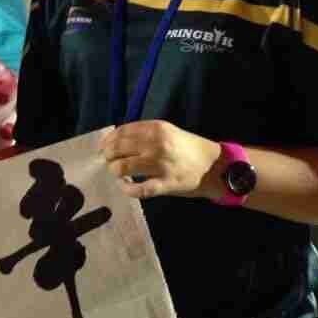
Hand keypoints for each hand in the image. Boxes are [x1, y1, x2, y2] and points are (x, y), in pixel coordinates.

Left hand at [100, 121, 220, 199]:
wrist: (214, 166)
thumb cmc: (189, 147)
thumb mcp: (168, 132)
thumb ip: (145, 133)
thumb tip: (116, 139)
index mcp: (156, 128)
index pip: (122, 132)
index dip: (108, 140)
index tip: (103, 146)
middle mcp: (156, 144)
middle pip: (118, 149)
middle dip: (107, 156)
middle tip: (107, 161)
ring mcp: (160, 165)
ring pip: (122, 167)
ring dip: (114, 170)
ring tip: (116, 172)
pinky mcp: (165, 184)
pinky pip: (138, 189)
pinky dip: (127, 188)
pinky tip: (125, 186)